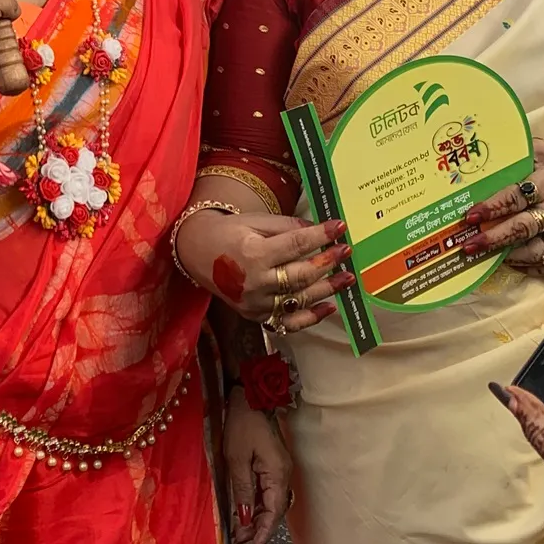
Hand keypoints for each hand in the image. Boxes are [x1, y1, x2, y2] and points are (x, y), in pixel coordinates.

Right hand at [176, 207, 352, 331]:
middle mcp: (255, 282)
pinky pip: (288, 322)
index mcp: (253, 254)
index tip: (339, 227)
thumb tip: (318, 230)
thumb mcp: (255, 221)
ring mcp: (256, 303)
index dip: (320, 236)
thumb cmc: (228, 233)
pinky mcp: (256, 316)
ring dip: (327, 289)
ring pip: (299, 299)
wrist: (196, 253)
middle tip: (346, 251)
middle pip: (301, 275)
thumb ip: (287, 226)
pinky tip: (330, 307)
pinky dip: (311, 318)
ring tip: (347, 277)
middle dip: (328, 262)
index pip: (295, 245)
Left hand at [224, 390, 291, 543]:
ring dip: (257, 517)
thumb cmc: (242, 425)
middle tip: (240, 541)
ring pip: (271, 502)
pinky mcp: (273, 466)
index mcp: (278, 474)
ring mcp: (280, 470)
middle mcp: (284, 475)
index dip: (265, 531)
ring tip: (240, 531)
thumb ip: (242, 489)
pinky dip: (256, 504)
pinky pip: (267, 491)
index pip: (274, 511)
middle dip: (259, 527)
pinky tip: (245, 511)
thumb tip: (244, 518)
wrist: (250, 398)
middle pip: (275, 509)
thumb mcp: (236, 458)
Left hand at [462, 137, 543, 276]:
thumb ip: (517, 155)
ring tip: (486, 259)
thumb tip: (482, 151)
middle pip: (523, 228)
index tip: (471, 215)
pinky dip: (532, 265)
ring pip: (537, 250)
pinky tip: (512, 263)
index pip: (515, 198)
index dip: (492, 207)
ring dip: (510, 257)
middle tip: (469, 245)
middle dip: (494, 238)